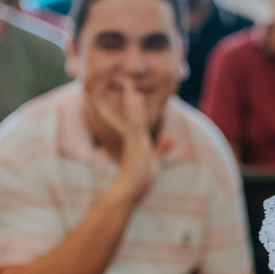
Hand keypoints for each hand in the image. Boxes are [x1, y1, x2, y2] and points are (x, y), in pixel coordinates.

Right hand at [91, 76, 174, 199]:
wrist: (130, 190)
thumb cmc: (140, 180)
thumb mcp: (155, 160)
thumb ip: (162, 148)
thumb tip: (171, 136)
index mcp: (134, 139)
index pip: (129, 118)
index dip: (128, 106)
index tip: (127, 94)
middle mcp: (131, 136)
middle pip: (123, 113)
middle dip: (118, 98)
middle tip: (103, 87)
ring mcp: (133, 138)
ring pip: (131, 114)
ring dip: (130, 97)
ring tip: (128, 82)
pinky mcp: (136, 142)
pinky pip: (136, 122)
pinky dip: (136, 109)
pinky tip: (136, 97)